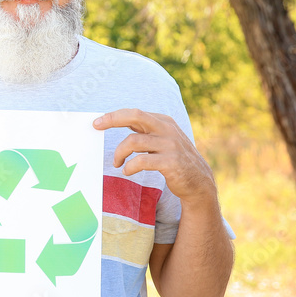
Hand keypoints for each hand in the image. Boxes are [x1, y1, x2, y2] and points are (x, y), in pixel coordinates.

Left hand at [93, 108, 217, 206]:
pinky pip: (142, 161)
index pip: (134, 113)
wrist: (199, 182)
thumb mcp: (161, 140)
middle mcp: (167, 129)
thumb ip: (144, 131)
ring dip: (119, 153)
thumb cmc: (174, 160)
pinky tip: (127, 171)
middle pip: (135, 116)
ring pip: (133, 141)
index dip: (114, 116)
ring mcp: (170, 145)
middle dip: (112, 119)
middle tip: (96, 127)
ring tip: (117, 163)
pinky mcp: (171, 162)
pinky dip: (130, 166)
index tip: (97, 122)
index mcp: (164, 122)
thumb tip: (118, 120)